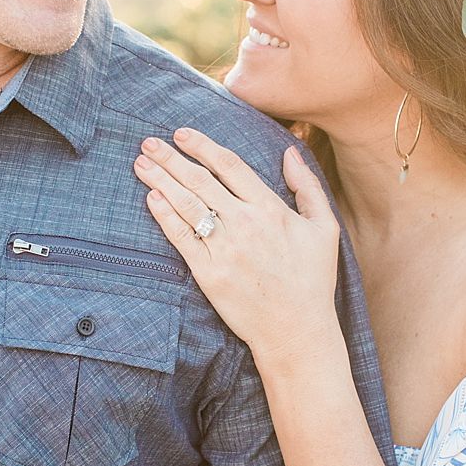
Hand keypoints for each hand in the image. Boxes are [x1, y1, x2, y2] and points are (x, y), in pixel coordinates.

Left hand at [133, 129, 341, 363]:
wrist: (296, 331)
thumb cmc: (313, 280)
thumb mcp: (324, 229)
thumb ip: (307, 187)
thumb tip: (290, 152)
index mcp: (271, 210)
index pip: (230, 166)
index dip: (203, 146)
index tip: (182, 134)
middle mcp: (245, 225)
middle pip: (200, 181)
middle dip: (171, 158)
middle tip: (148, 143)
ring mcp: (225, 250)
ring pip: (186, 205)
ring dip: (160, 181)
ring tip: (141, 164)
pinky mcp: (209, 274)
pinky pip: (181, 239)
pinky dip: (164, 216)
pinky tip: (151, 199)